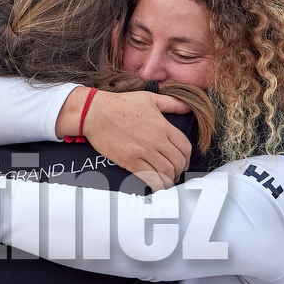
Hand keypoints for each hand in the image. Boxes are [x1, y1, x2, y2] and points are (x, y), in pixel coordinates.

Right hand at [61, 89, 192, 189]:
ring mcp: (143, 151)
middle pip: (178, 162)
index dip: (187, 158)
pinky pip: (150, 178)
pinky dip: (157, 185)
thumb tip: (188, 106)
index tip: (183, 162)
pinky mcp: (130, 161)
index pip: (185, 147)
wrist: (95, 112)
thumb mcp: (149, 98)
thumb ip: (171, 103)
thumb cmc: (121, 103)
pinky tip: (156, 185)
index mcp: (163, 125)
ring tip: (166, 180)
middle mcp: (156, 140)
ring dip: (169, 179)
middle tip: (175, 173)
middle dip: (179, 170)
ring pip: (167, 172)